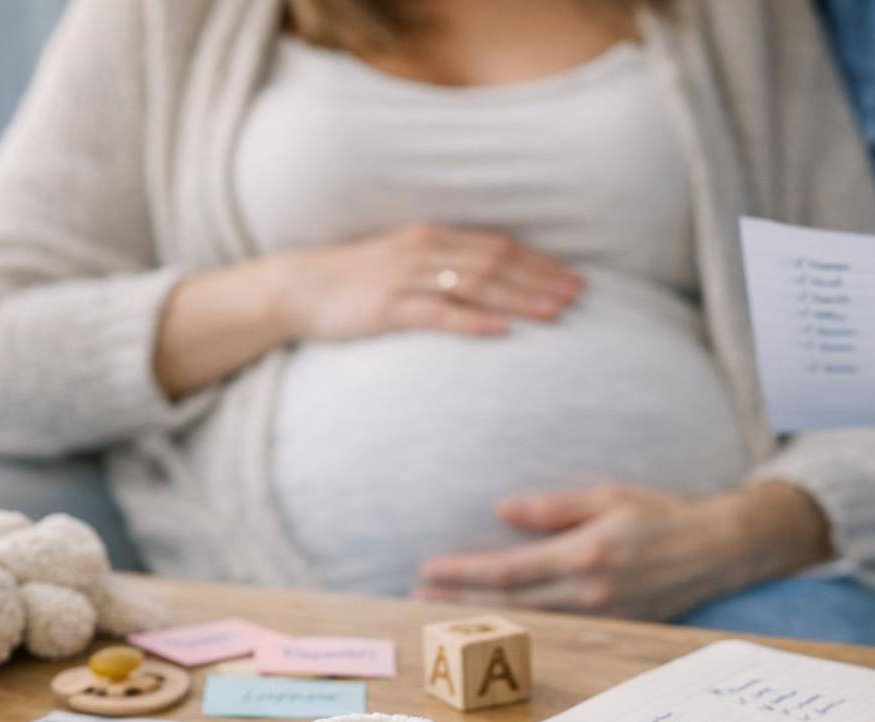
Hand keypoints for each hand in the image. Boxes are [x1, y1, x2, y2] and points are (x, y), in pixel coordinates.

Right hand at [271, 223, 582, 339]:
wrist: (297, 288)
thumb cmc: (356, 279)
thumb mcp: (405, 264)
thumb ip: (445, 268)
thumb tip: (492, 284)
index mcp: (432, 238)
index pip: (498, 246)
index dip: (539, 263)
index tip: (575, 279)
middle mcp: (424, 251)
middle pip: (495, 263)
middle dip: (540, 279)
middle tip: (578, 296)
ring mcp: (405, 278)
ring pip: (474, 285)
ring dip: (519, 298)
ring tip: (553, 312)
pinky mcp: (387, 308)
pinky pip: (437, 313)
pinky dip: (473, 320)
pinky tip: (501, 330)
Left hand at [414, 483, 830, 619]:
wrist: (719, 548)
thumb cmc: (660, 514)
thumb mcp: (607, 496)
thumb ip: (552, 508)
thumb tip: (503, 511)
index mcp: (584, 553)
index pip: (508, 568)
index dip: (464, 572)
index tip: (428, 569)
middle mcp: (588, 591)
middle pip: (510, 601)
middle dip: (461, 599)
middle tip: (418, 597)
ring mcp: (600, 615)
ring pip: (528, 619)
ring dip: (483, 616)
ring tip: (442, 612)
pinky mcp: (611, 626)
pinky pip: (555, 625)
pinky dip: (519, 622)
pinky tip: (495, 617)